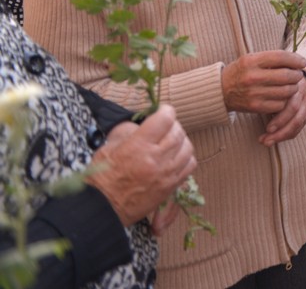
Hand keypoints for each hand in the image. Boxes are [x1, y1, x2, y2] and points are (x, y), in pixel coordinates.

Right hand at [88, 105, 196, 226]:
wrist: (101, 209)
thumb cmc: (100, 177)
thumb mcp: (107, 148)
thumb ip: (128, 131)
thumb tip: (143, 123)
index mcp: (138, 147)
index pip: (165, 119)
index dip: (166, 111)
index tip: (162, 111)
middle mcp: (155, 159)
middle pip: (178, 132)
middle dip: (172, 125)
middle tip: (165, 126)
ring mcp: (166, 174)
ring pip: (187, 147)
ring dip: (181, 140)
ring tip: (170, 141)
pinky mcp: (171, 186)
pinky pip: (190, 165)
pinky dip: (186, 157)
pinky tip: (175, 156)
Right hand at [221, 50, 305, 114]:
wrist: (219, 91)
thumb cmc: (241, 72)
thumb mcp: (251, 59)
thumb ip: (272, 58)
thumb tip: (297, 61)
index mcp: (251, 61)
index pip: (281, 57)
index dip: (296, 59)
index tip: (303, 62)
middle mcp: (252, 77)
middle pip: (287, 75)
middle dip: (297, 75)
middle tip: (298, 75)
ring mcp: (254, 93)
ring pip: (286, 91)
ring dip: (293, 88)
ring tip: (291, 85)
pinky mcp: (255, 107)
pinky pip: (280, 104)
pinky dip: (284, 100)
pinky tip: (282, 96)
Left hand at [258, 74, 305, 146]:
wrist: (292, 74)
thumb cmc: (275, 78)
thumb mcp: (271, 78)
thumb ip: (266, 87)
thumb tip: (256, 99)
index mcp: (297, 84)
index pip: (292, 106)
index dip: (281, 119)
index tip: (268, 129)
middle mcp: (305, 94)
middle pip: (297, 117)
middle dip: (281, 131)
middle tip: (265, 140)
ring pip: (299, 123)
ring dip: (283, 135)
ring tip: (267, 142)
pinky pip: (299, 126)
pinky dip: (287, 134)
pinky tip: (273, 138)